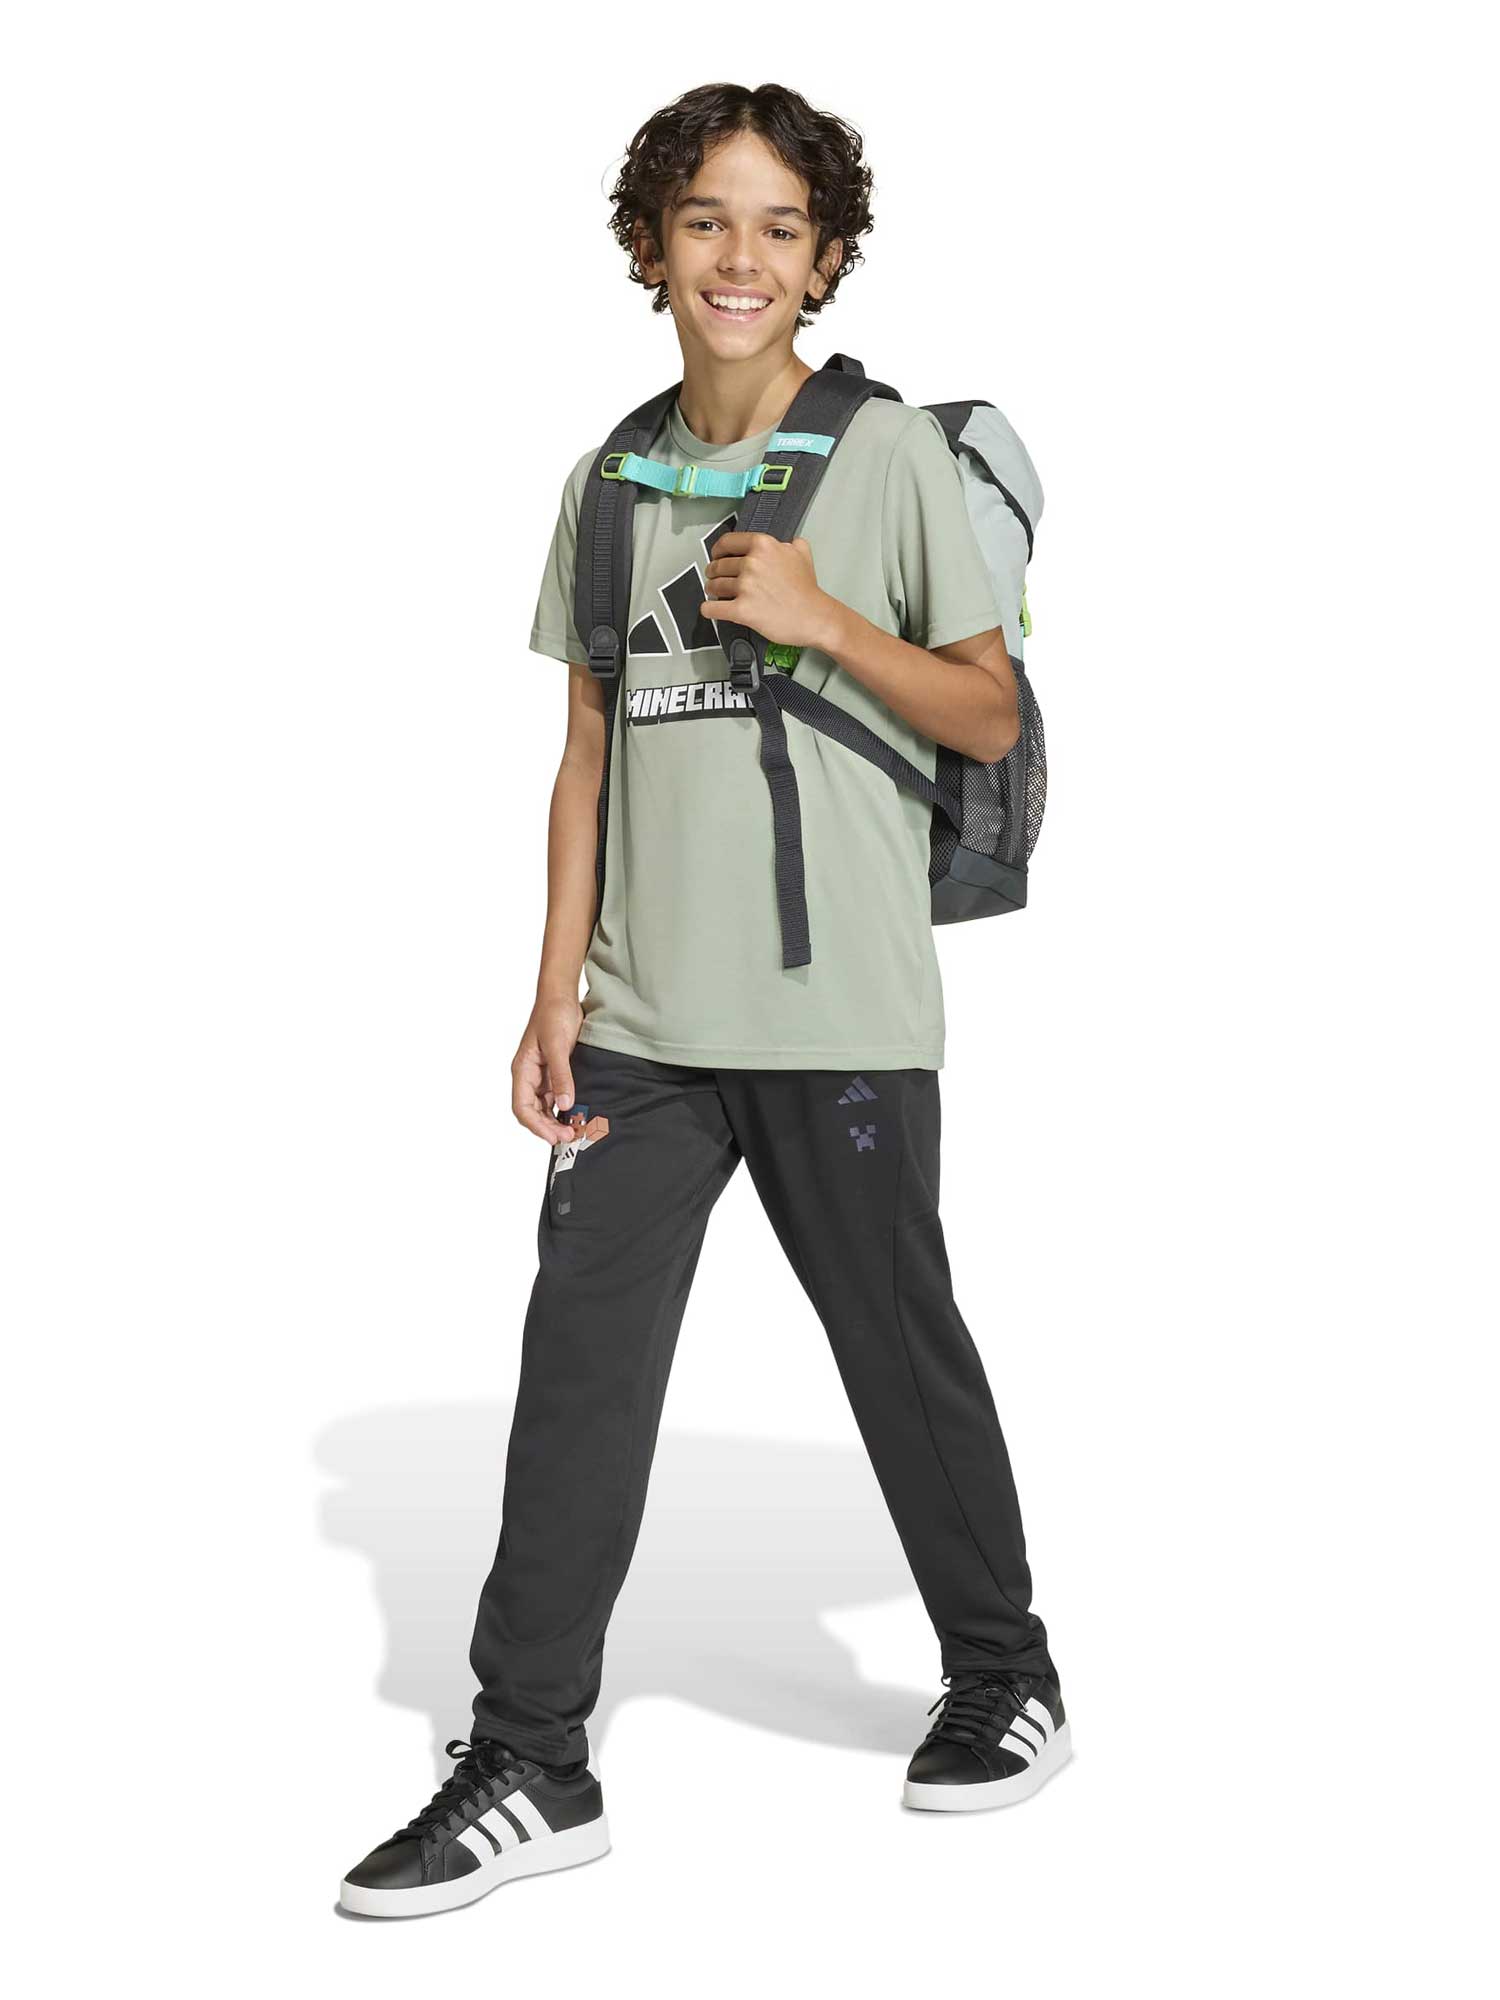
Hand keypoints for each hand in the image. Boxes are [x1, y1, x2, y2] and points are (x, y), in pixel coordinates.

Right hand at [512, 994, 584, 1143]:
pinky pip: (555, 1097)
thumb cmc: (553, 1014)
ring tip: (576, 1130)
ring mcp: (541, 1075)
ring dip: (557, 1121)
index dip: (536, 1126)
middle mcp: (529, 1076)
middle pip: (533, 1112)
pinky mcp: (553, 1071)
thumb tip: (564, 1105)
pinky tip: (577, 1115)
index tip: (555, 1137)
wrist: (561, 995)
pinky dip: (564, 1109)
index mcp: (522, 1070)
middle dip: (549, 1127)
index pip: (522, 1107)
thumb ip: (561, 1076)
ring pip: (544, 1107)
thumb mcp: (558, 1046)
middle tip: (571, 1137)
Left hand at [701, 533, 839, 650]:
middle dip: (714, 572)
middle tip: (715, 578)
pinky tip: (709, 609)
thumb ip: (790, 544)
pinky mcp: (742, 610)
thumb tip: (787, 542)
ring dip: (712, 590)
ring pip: (714, 586)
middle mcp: (752, 563)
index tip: (716, 555)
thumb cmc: (808, 590)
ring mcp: (745, 587)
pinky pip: (713, 608)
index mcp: (763, 546)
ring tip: (716, 593)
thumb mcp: (803, 554)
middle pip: (719, 565)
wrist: (815, 617)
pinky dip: (708, 609)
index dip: (718, 549)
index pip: (728, 542)